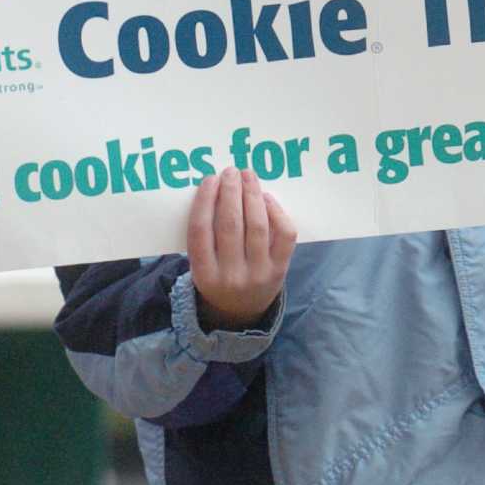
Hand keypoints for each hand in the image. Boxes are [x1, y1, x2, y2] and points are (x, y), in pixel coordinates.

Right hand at [188, 168, 296, 331]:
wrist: (241, 312)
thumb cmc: (218, 278)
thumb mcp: (201, 266)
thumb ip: (203, 238)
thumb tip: (214, 191)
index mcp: (203, 274)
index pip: (200, 231)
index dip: (205, 201)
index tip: (209, 179)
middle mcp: (231, 275)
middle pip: (230, 225)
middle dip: (231, 192)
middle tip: (230, 172)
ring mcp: (259, 273)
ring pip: (257, 226)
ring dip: (252, 196)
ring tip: (248, 176)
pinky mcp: (281, 269)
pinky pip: (283, 235)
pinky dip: (276, 212)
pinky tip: (266, 198)